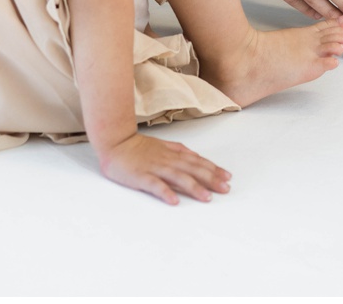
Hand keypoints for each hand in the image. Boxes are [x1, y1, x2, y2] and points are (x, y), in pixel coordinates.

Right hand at [98, 132, 230, 205]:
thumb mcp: (162, 145)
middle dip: (211, 179)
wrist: (115, 142)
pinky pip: (155, 185)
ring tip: (206, 197)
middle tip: (225, 189)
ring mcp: (155, 168)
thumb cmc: (138, 146)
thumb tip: (195, 155)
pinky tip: (174, 201)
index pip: (198, 162)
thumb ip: (179, 150)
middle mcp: (167, 160)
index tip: (227, 177)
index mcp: (173, 154)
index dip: (214, 169)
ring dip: (193, 187)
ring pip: (178, 177)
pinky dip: (165, 192)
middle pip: (193, 169)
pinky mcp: (141, 177)